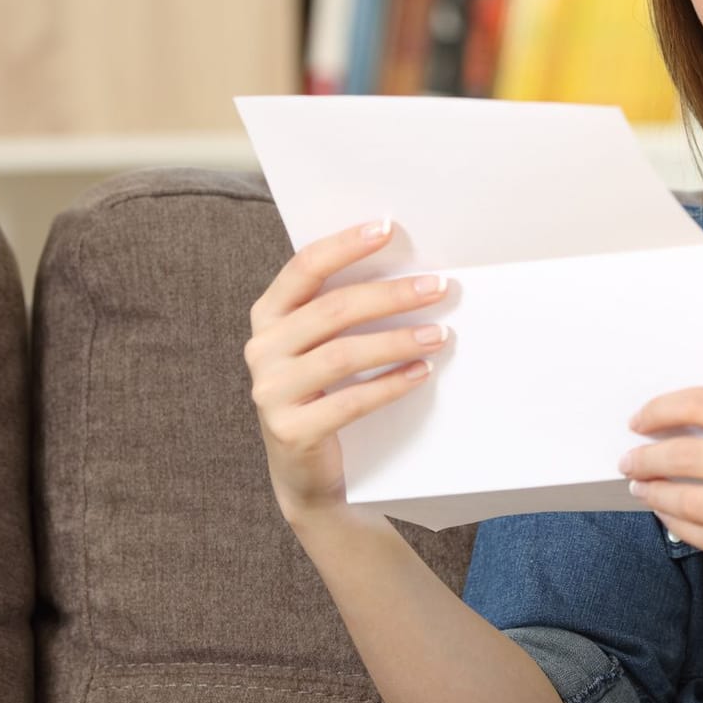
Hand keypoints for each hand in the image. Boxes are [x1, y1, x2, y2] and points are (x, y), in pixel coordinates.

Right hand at [245, 218, 450, 526]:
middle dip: (391, 295)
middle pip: (332, 310)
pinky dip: (391, 385)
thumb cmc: (325, 393)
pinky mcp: (291, 430)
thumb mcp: (323, 346)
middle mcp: (262, 349)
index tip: (388, 229)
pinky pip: (350, 401)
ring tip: (440, 334)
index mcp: (268, 316)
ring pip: (343, 354)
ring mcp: (271, 391)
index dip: (345, 245)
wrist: (306, 473)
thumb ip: (343, 310)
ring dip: (398, 340)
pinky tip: (422, 373)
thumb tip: (408, 271)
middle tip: (438, 288)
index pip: (304, 268)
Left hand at [621, 386, 702, 593]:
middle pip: (687, 456)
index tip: (638, 421)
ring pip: (693, 503)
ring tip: (642, 489)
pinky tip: (671, 518)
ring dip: (657, 495)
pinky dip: (682, 527)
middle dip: (646, 459)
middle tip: (628, 462)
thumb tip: (681, 434)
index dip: (660, 410)